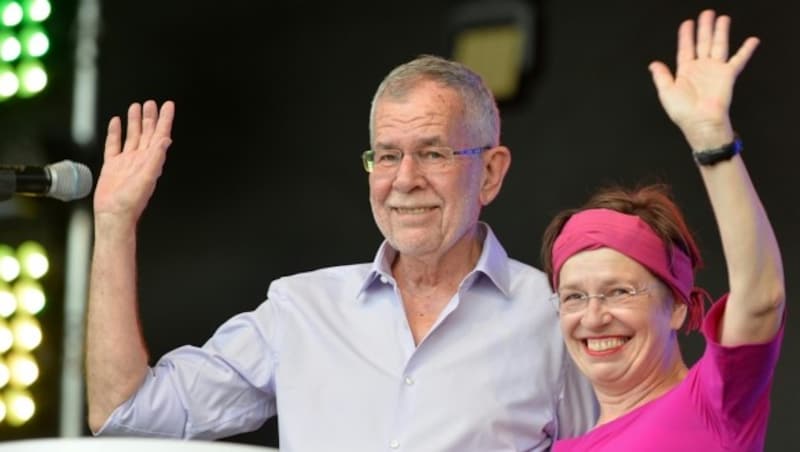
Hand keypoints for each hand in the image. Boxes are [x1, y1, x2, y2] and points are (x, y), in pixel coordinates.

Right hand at [94, 100, 174, 223]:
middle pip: (147, 132)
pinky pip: (114, 145)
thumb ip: (156, 158)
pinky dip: (115, 133)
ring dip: (134, 121)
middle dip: (150, 117)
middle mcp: (140, 159)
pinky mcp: (112, 165)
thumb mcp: (147, 177)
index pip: (160, 135)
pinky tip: (116, 122)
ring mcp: (126, 161)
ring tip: (135, 107)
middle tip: (151, 103)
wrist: (113, 215)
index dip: (165, 120)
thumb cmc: (131, 202)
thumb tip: (166, 140)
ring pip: (132, 136)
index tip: (168, 105)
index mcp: (151, 160)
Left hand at [648, 10, 758, 149]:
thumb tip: (653, 64)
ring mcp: (715, 70)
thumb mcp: (666, 93)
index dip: (686, 36)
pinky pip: (738, 60)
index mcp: (686, 72)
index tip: (687, 23)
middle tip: (706, 14)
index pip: (685, 49)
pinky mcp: (727, 75)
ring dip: (720, 32)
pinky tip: (752, 40)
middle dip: (704, 28)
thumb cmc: (684, 113)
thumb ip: (661, 76)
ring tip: (722, 18)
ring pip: (718, 45)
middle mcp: (701, 69)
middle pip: (703, 43)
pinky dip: (745, 50)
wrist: (701, 123)